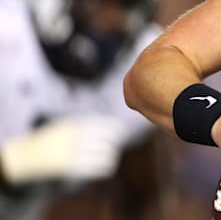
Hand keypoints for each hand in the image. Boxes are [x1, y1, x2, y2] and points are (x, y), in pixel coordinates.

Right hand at [1, 115, 128, 183]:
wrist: (28, 156)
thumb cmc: (51, 139)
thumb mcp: (67, 125)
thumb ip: (88, 124)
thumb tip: (115, 126)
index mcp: (75, 126)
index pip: (105, 125)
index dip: (116, 128)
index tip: (120, 131)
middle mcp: (76, 138)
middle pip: (108, 140)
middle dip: (113, 142)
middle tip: (113, 144)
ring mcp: (74, 154)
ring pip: (106, 154)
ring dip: (111, 154)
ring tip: (110, 155)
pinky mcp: (72, 169)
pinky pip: (98, 168)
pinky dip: (106, 166)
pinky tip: (106, 165)